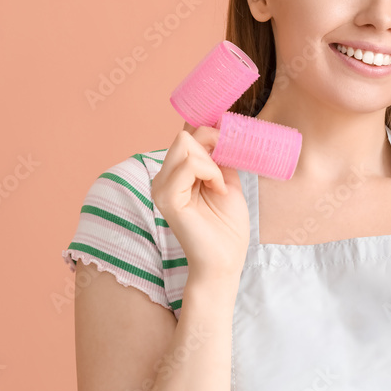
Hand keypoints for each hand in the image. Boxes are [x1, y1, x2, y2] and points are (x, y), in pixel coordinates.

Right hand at [150, 126, 249, 285]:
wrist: (225, 260)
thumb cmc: (227, 226)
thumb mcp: (226, 180)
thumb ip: (219, 157)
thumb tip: (220, 130)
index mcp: (175, 174)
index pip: (185, 135)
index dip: (210, 134)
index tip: (229, 147)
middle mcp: (163, 178)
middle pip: (185, 136)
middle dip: (212, 144)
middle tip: (225, 169)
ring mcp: (161, 187)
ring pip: (184, 143)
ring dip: (212, 161)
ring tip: (219, 185)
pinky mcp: (167, 199)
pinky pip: (189, 165)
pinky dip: (211, 172)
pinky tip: (217, 190)